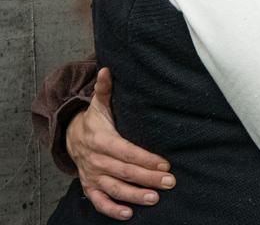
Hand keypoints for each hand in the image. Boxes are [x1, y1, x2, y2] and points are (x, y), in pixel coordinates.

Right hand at [66, 67, 174, 220]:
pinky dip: (112, 209)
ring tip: (154, 199)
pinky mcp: (89, 186)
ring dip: (134, 195)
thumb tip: (107, 69)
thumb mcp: (99, 105)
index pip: (126, 151)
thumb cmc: (94, 121)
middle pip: (124, 172)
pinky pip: (99, 201)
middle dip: (147, 178)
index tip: (165, 164)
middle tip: (169, 183)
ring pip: (113, 188)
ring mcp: (92, 174)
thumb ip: (105, 89)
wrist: (70, 137)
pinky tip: (129, 214)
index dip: (145, 158)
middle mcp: (96, 159)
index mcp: (101, 139)